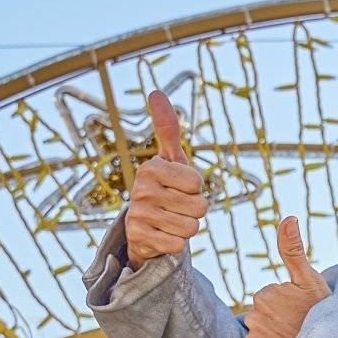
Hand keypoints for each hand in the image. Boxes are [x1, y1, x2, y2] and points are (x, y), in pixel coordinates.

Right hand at [120, 91, 206, 262]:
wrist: (143, 228)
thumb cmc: (165, 188)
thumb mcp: (170, 159)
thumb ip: (167, 128)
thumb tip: (154, 91)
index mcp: (152, 167)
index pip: (198, 182)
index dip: (196, 189)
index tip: (180, 188)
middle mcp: (141, 189)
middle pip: (199, 207)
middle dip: (195, 211)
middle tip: (176, 207)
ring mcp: (138, 214)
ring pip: (191, 227)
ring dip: (186, 228)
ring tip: (170, 221)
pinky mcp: (138, 239)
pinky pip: (178, 245)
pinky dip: (176, 244)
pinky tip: (162, 236)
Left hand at [244, 218, 328, 337]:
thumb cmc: (321, 314)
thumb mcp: (310, 279)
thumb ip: (293, 249)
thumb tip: (288, 217)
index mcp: (264, 295)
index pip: (269, 297)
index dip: (287, 304)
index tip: (301, 311)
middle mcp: (253, 318)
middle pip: (262, 316)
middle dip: (277, 321)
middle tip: (300, 328)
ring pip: (259, 336)